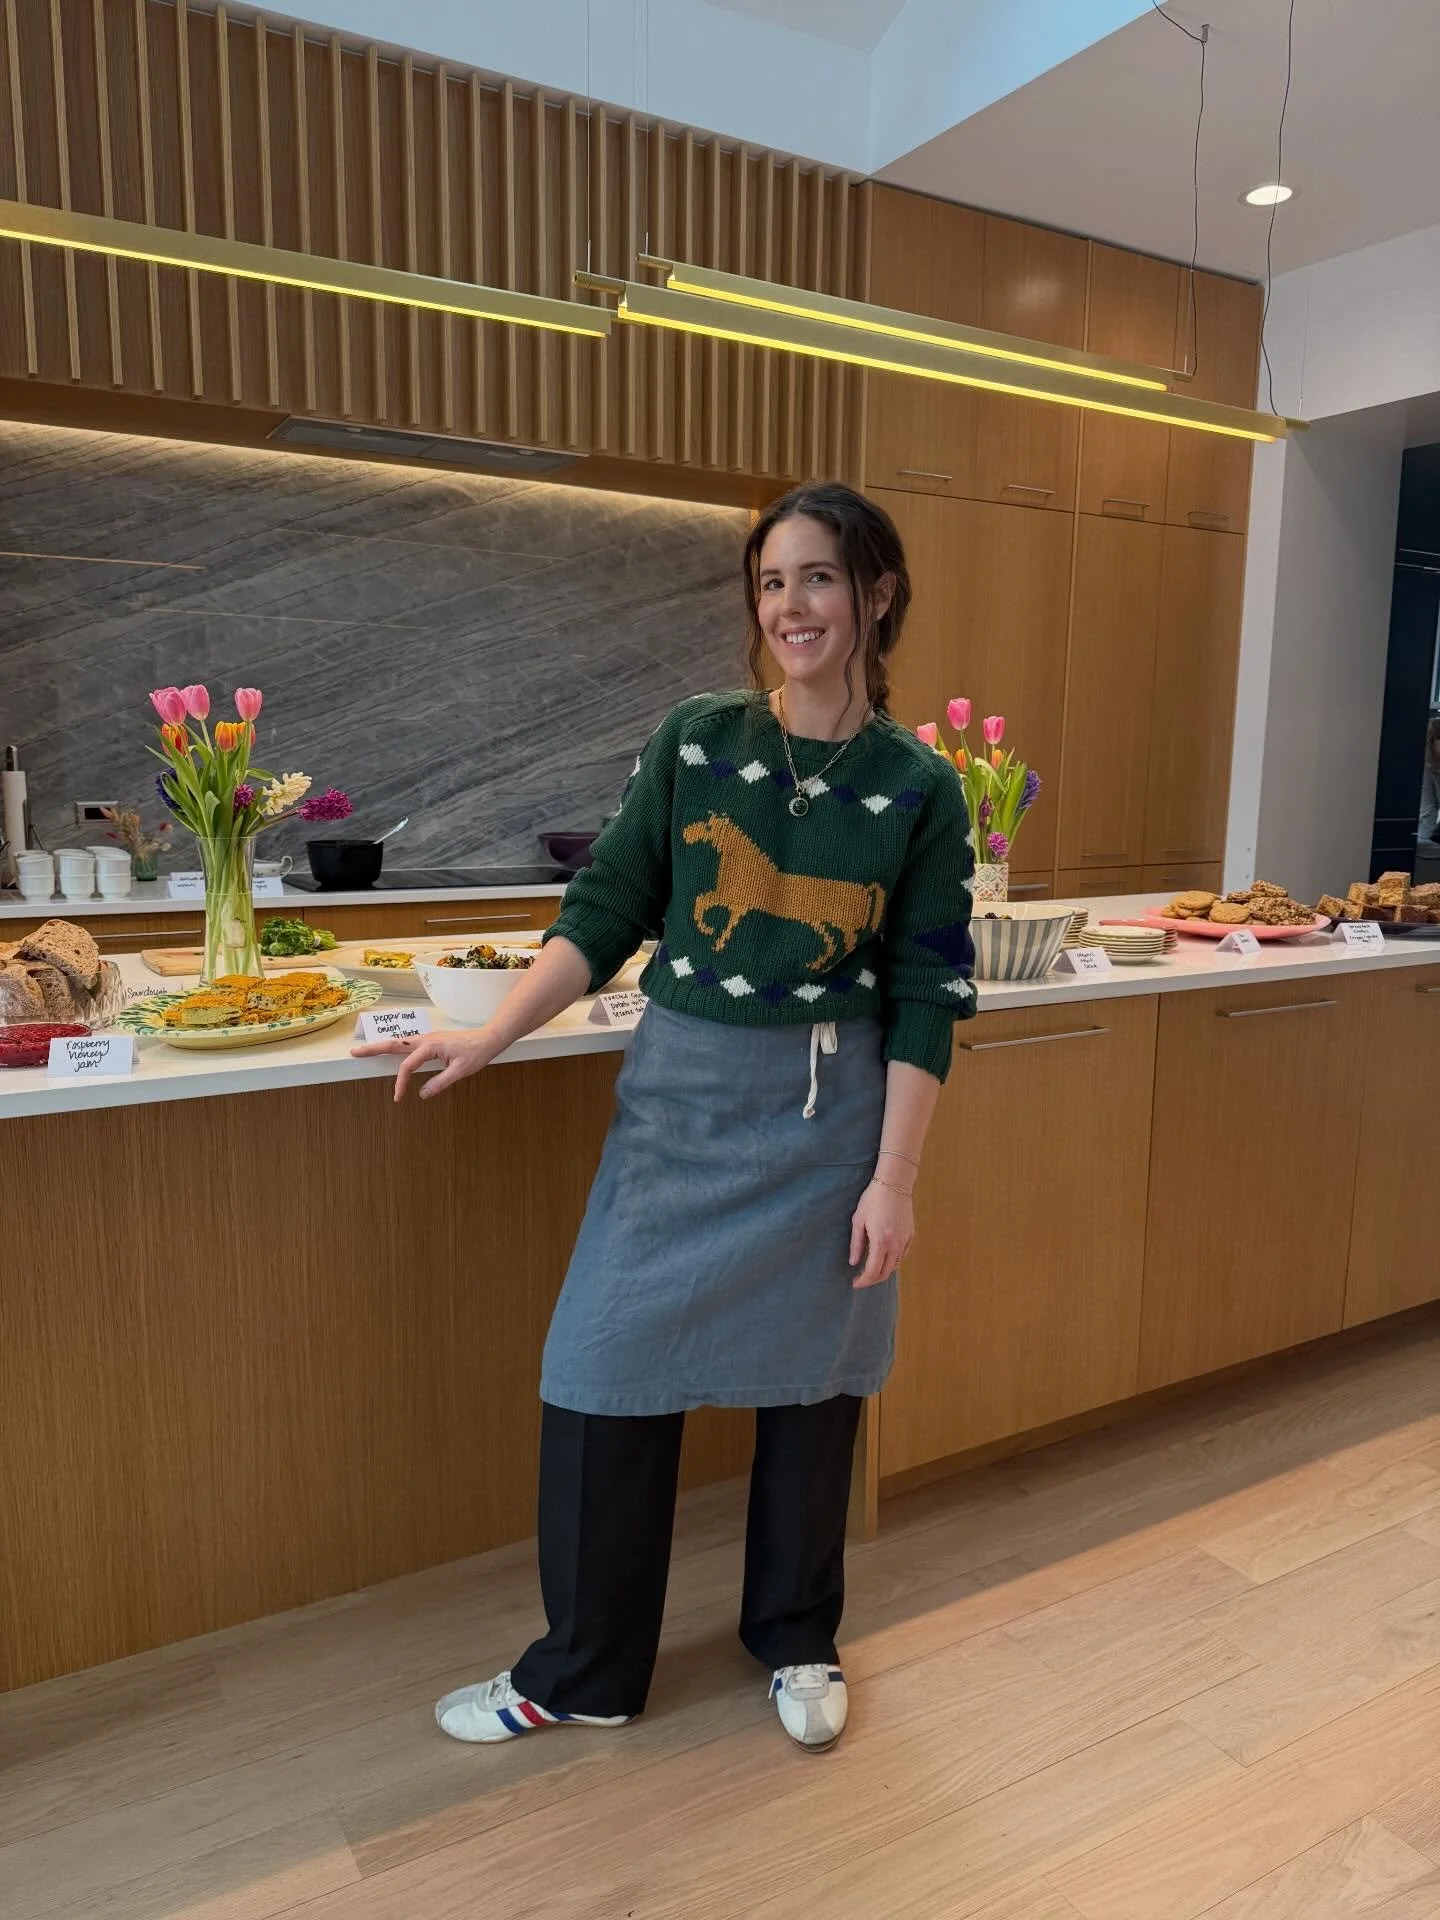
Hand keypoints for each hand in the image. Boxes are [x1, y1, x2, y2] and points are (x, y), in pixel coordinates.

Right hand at [350, 1026, 497, 1100]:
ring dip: (381, 1045)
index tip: (398, 1098)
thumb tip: (422, 1094)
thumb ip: (440, 1082)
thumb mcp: (461, 1071)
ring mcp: (427, 1038)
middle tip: (354, 1053)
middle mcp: (425, 1039)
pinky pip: (407, 1043)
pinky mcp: (430, 1041)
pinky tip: (390, 1050)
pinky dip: (394, 1046)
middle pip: (394, 1043)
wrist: (488, 1038)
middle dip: (373, 1049)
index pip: (408, 1066)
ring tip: (365, 1051)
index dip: (400, 1083)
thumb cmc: (476, 1053)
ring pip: (399, 1041)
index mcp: (431, 1046)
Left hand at [849, 1179, 913, 1288]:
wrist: (894, 1183)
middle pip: (885, 1273)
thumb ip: (856, 1244)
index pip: (873, 1271)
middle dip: (872, 1280)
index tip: (855, 1283)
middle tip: (862, 1280)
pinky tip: (884, 1258)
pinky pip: (902, 1255)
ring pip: (895, 1266)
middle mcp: (895, 1244)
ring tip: (871, 1269)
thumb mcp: (858, 1220)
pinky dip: (893, 1262)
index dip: (863, 1281)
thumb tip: (853, 1262)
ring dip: (883, 1271)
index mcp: (880, 1241)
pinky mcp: (911, 1235)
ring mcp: (905, 1240)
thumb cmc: (873, 1199)